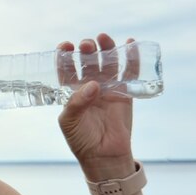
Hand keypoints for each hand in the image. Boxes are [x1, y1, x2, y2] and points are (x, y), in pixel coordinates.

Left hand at [57, 33, 136, 180]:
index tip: (65, 46)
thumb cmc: (81, 140)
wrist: (104, 157)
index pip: (66, 68)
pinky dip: (131, 58)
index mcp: (71, 91)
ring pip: (107, 63)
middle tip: (86, 45)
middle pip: (88, 61)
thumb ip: (76, 103)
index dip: (65, 55)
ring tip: (103, 38)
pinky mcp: (125, 93)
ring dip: (106, 49)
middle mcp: (88, 86)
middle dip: (86, 50)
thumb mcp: (69, 122)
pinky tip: (130, 43)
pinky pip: (129, 72)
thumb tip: (93, 85)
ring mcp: (107, 88)